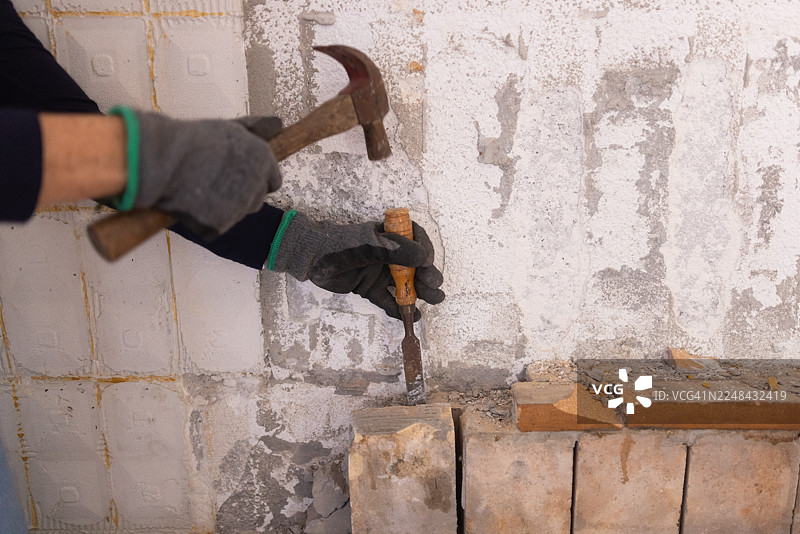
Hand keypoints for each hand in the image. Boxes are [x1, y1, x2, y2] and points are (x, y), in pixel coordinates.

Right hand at [131, 110, 282, 238]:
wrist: (163, 159)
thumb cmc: (192, 141)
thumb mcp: (229, 128)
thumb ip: (256, 130)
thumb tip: (276, 124)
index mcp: (263, 159)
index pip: (273, 181)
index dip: (255, 180)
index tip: (238, 176)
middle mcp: (257, 183)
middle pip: (256, 200)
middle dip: (241, 195)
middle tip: (214, 182)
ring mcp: (240, 206)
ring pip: (237, 214)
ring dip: (223, 207)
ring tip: (200, 189)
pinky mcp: (222, 224)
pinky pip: (216, 227)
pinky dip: (205, 220)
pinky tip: (192, 203)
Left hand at [269, 211, 444, 320]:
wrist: (309, 259)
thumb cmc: (337, 244)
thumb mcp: (366, 244)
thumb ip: (392, 250)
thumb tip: (423, 258)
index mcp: (388, 235)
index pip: (416, 239)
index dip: (425, 251)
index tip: (427, 264)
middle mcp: (387, 254)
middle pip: (415, 265)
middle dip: (428, 275)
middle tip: (434, 287)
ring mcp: (379, 272)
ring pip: (405, 284)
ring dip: (420, 292)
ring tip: (434, 300)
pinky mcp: (369, 289)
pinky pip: (388, 300)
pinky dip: (399, 310)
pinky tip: (412, 317)